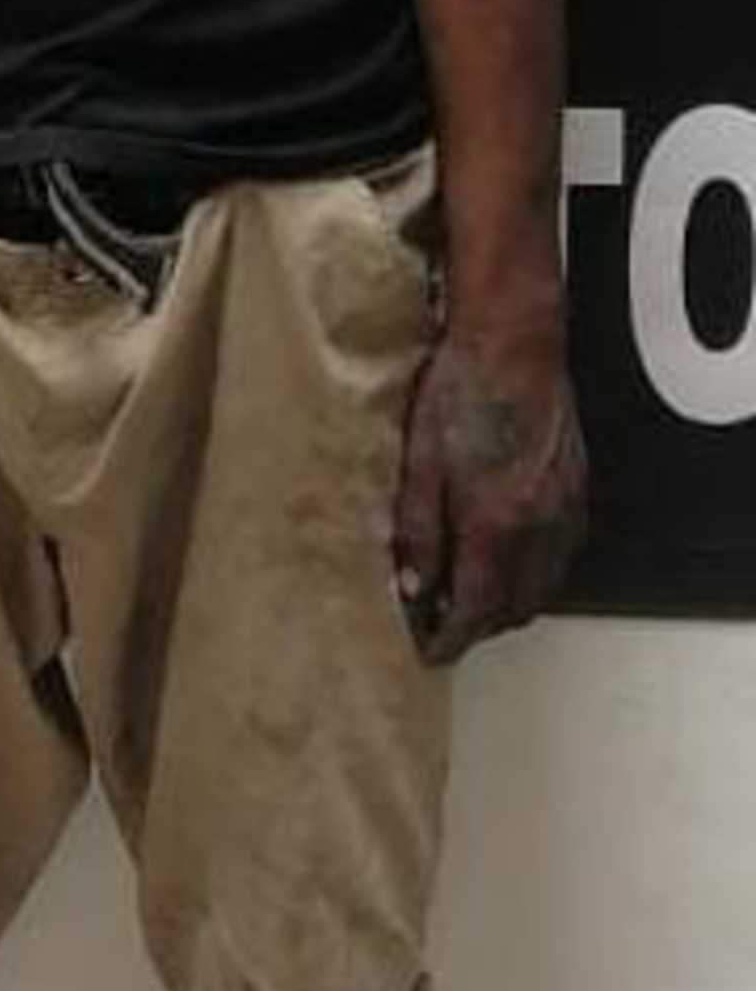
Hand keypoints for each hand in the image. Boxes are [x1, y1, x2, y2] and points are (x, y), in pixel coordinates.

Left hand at [394, 334, 586, 665]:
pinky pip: (564, 554)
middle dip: (480, 626)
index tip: (431, 651)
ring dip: (510, 602)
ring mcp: (565, 507)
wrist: (514, 339)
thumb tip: (412, 586)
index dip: (452, 638)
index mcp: (494, 520)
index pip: (475, 607)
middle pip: (515, 607)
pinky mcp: (578, 488)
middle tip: (445, 620)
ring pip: (545, 585)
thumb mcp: (420, 461)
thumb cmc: (460, 389)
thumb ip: (417, 529)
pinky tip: (510, 555)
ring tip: (474, 591)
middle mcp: (538, 523)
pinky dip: (537, 571)